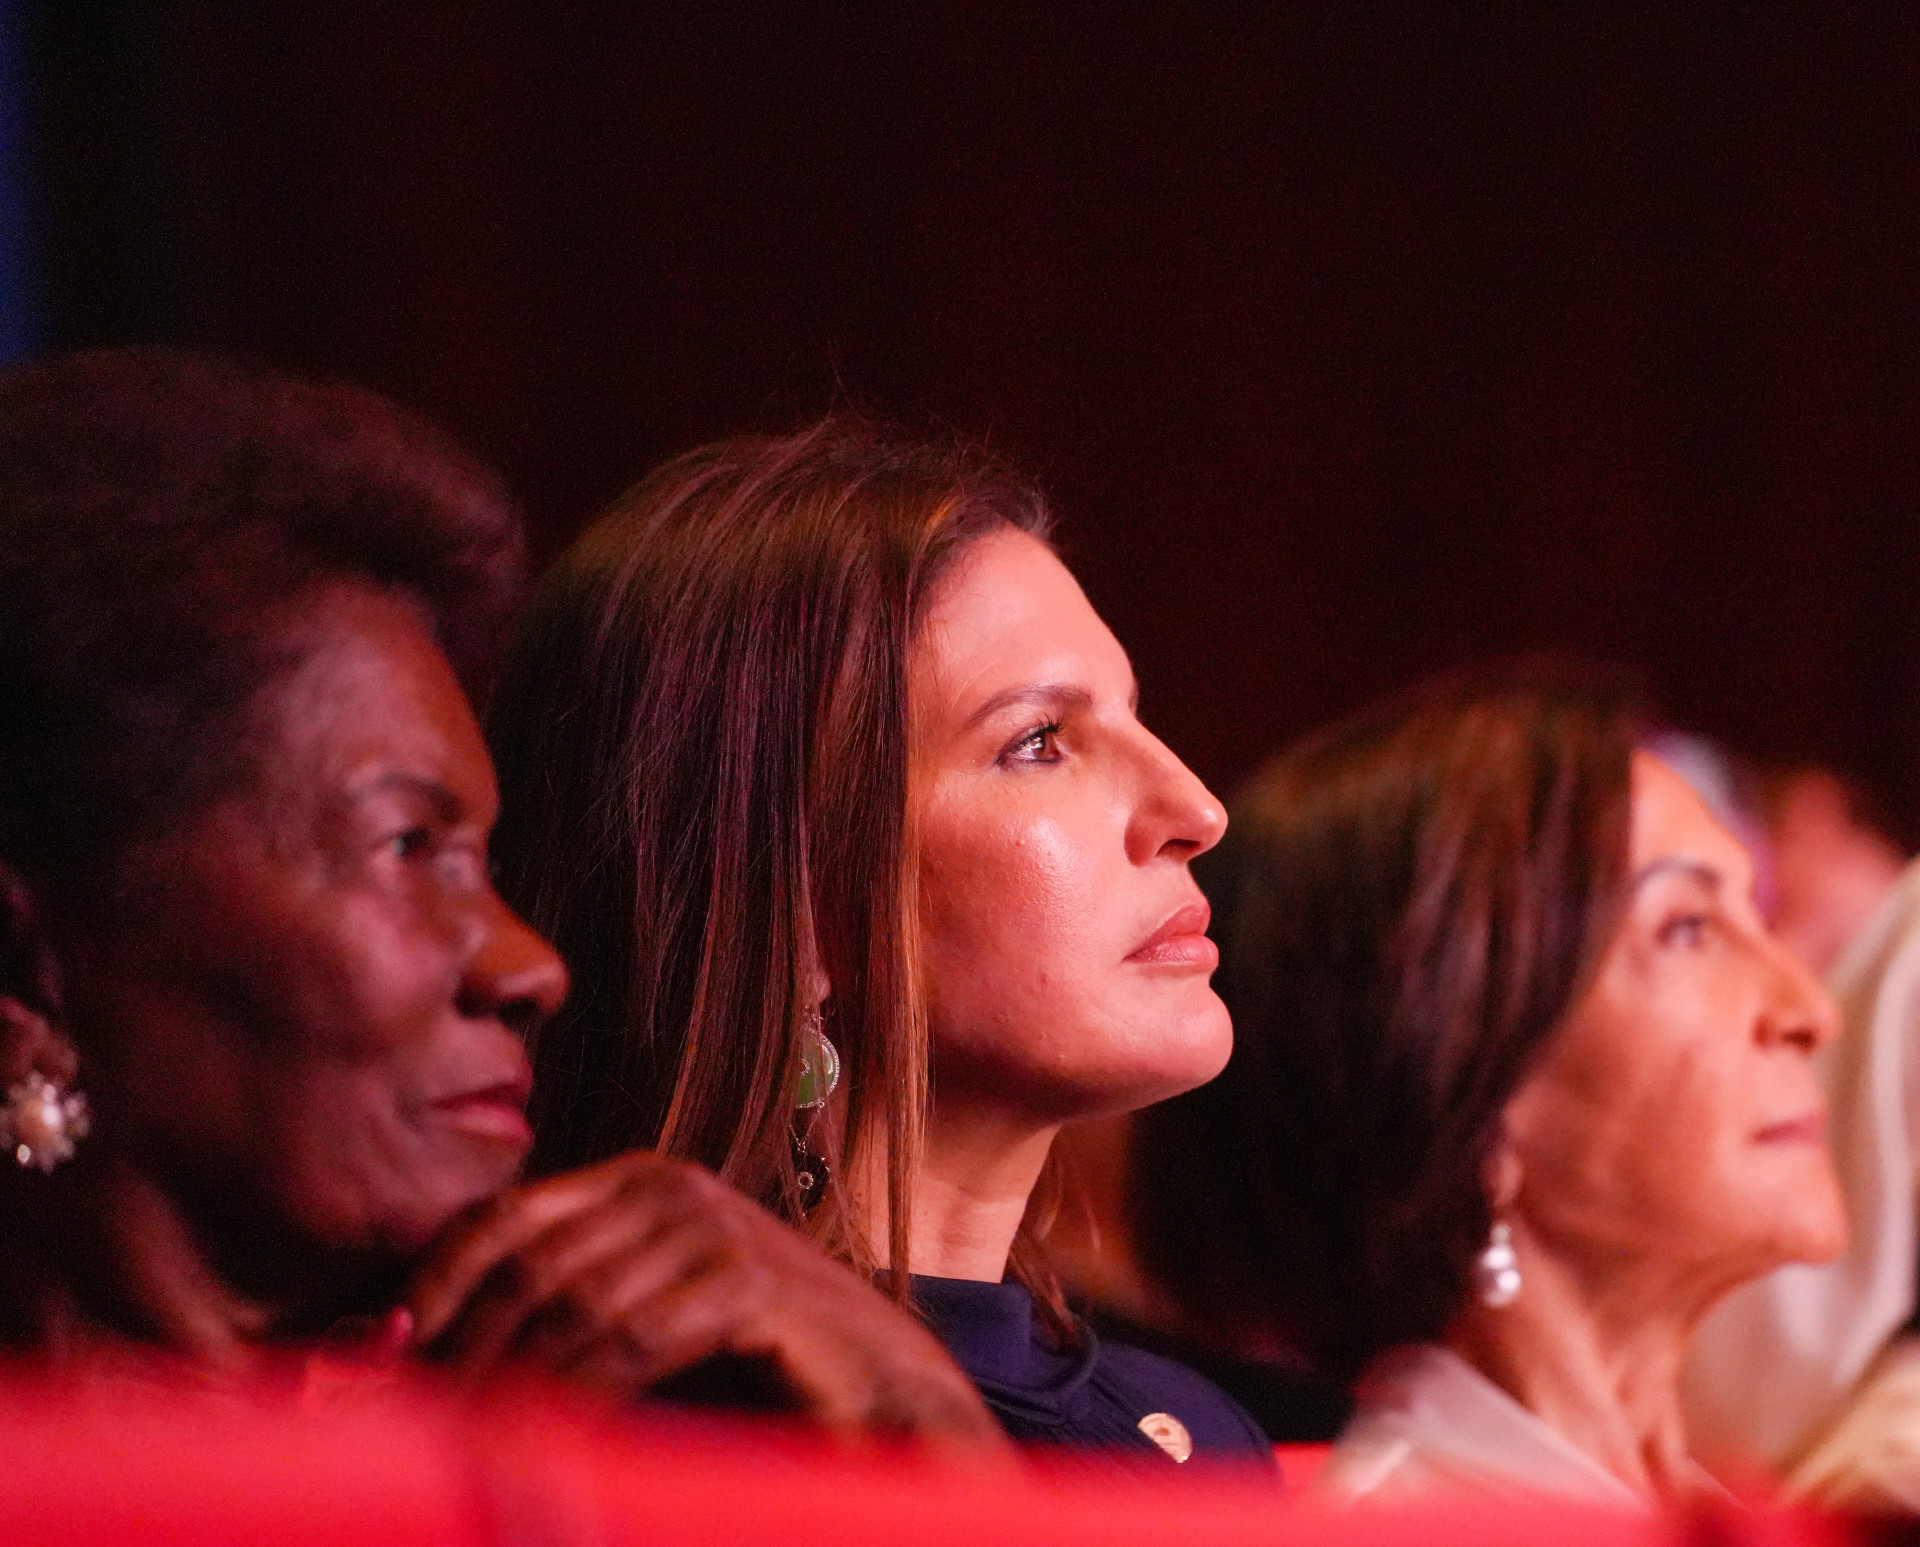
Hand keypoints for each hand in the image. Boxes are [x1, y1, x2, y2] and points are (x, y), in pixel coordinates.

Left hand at [407, 1152, 1008, 1452]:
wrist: (878, 1389)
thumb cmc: (744, 1370)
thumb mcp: (632, 1335)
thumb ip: (549, 1330)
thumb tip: (405, 1357)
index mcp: (636, 1182)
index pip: (502, 1215)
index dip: (431, 1283)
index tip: (373, 1357)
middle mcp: (670, 1188)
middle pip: (527, 1264)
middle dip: (455, 1347)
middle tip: (401, 1421)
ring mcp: (712, 1229)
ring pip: (572, 1306)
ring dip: (505, 1383)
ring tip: (460, 1441)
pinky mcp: (748, 1284)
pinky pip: (634, 1340)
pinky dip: (578, 1395)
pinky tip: (545, 1439)